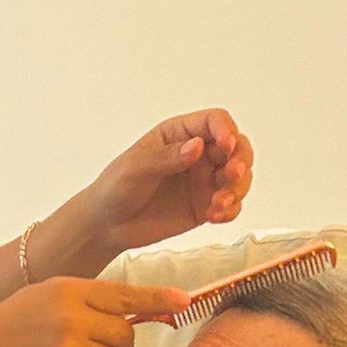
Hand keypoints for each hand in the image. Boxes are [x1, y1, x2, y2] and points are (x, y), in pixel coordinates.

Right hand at [0, 276, 189, 346]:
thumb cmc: (5, 332)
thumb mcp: (41, 298)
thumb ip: (83, 301)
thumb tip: (129, 313)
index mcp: (67, 290)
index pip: (124, 294)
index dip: (157, 299)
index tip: (184, 301)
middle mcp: (72, 318)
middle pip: (124, 334)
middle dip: (116, 345)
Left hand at [41, 110, 255, 269]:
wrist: (107, 225)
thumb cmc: (115, 188)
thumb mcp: (136, 168)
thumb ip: (167, 157)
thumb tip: (196, 147)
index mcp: (179, 134)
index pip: (214, 121)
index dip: (226, 130)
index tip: (225, 145)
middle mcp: (196, 154)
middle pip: (236, 147)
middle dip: (240, 160)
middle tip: (231, 175)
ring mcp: (203, 180)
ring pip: (239, 177)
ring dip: (238, 189)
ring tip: (219, 204)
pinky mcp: (205, 205)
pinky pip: (231, 204)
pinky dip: (231, 210)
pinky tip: (215, 215)